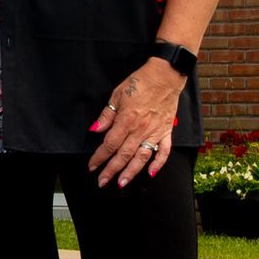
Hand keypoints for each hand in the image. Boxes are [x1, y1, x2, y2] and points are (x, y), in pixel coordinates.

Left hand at [87, 59, 184, 186]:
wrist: (165, 75)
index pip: (110, 144)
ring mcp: (155, 132)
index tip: (92, 166)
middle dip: (111, 170)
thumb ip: (107, 114)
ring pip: (141, 157)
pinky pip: (163, 151)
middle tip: (102, 182)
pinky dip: (158, 163)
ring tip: (122, 183)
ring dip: (131, 172)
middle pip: (123, 155)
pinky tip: (151, 173)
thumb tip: (96, 129)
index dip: (99, 157)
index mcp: (126, 120)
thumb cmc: (141, 82)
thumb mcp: (118, 94)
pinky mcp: (166, 131)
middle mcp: (140, 129)